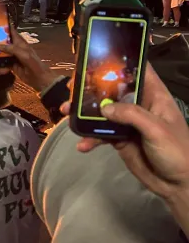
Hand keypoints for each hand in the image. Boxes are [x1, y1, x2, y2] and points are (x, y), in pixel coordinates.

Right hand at [0, 35, 58, 92]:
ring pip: (3, 51)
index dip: (6, 27)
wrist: (39, 78)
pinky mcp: (11, 65)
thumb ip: (12, 49)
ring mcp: (13, 57)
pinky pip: (2, 61)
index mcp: (21, 44)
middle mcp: (16, 49)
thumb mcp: (24, 54)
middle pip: (5, 41)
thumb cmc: (34, 64)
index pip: (12, 33)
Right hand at [66, 65, 188, 206]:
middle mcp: (138, 105)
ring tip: (65, 112)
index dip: (120, 61)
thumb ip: (131, 115)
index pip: (138, 70)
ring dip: (83, 112)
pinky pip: (99, 134)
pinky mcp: (119, 138)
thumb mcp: (157, 130)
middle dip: (91, 86)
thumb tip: (103, 108)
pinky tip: (82, 144)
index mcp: (153, 96)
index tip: (97, 58)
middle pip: (112, 88)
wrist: (178, 185)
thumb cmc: (177, 151)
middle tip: (72, 87)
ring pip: (101, 110)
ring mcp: (127, 122)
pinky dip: (89, 138)